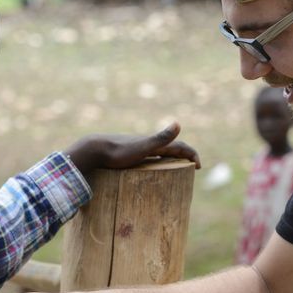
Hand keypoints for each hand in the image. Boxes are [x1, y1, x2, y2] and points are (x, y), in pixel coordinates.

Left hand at [64, 123, 200, 177]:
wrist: (95, 149)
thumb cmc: (119, 151)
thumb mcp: (143, 147)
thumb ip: (160, 138)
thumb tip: (178, 124)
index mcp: (155, 143)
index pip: (180, 147)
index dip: (191, 154)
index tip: (198, 166)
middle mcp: (149, 143)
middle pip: (172, 148)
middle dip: (184, 155)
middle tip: (192, 166)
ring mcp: (139, 148)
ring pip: (161, 152)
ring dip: (172, 157)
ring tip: (176, 168)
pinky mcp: (130, 154)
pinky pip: (150, 157)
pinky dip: (158, 160)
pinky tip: (153, 168)